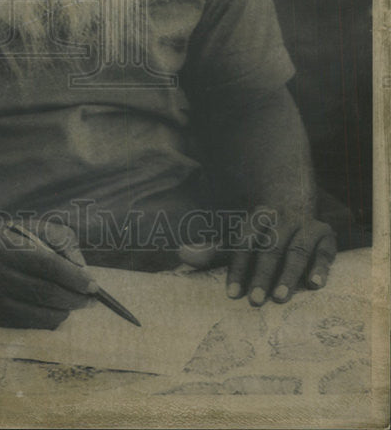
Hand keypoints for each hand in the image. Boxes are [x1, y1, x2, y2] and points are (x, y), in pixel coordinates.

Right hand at [0, 218, 95, 328]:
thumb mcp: (19, 226)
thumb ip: (54, 236)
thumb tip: (80, 264)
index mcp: (4, 247)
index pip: (48, 265)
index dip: (74, 277)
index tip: (92, 285)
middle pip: (46, 293)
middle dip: (74, 298)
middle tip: (89, 299)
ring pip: (38, 314)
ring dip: (63, 312)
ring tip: (71, 304)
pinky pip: (27, 326)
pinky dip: (46, 322)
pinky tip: (53, 313)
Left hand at [179, 207, 336, 305]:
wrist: (293, 204)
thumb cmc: (259, 235)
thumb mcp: (234, 238)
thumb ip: (211, 250)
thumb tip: (181, 254)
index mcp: (256, 217)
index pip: (244, 242)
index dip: (237, 269)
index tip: (232, 295)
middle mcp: (281, 217)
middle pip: (270, 247)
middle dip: (262, 275)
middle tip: (256, 302)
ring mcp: (305, 224)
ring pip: (296, 250)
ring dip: (288, 274)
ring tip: (280, 298)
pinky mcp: (325, 235)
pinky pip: (324, 251)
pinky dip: (321, 266)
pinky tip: (314, 284)